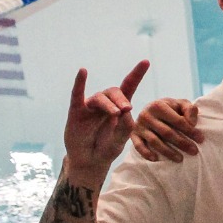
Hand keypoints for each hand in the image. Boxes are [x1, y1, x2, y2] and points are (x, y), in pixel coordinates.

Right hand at [63, 62, 148, 176]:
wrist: (91, 160)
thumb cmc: (108, 147)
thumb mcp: (121, 138)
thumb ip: (125, 126)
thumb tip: (124, 110)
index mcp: (120, 107)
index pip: (129, 86)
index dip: (137, 74)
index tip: (146, 61)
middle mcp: (105, 103)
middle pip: (114, 91)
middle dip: (122, 99)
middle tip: (126, 109)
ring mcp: (90, 107)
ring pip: (100, 97)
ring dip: (109, 103)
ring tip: (116, 113)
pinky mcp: (76, 112)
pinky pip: (77, 94)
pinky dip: (80, 83)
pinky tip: (83, 72)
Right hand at [131, 97, 200, 162]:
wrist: (153, 109)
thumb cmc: (171, 109)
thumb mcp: (181, 104)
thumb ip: (190, 109)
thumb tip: (192, 123)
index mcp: (158, 105)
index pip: (177, 121)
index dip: (190, 131)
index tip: (201, 139)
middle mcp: (146, 115)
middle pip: (167, 133)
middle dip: (182, 143)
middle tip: (194, 151)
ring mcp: (139, 126)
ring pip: (155, 141)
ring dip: (168, 151)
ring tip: (180, 159)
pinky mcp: (133, 135)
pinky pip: (138, 146)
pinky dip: (146, 153)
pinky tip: (156, 159)